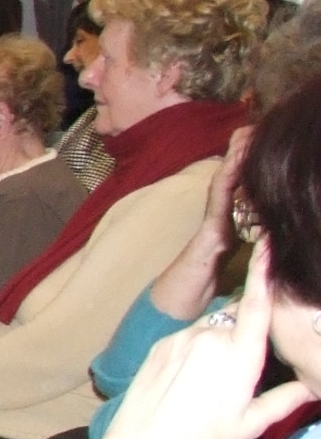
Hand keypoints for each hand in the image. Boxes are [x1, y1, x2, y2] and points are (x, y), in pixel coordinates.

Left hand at [86, 244, 311, 438]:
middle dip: (247, 327)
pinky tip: (190, 378)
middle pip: (238, 317)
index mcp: (240, 354)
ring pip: (212, 326)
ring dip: (221, 339)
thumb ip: (286, 400)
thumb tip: (311, 386)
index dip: (265, 272)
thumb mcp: (252, 422)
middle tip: (245, 360)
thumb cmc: (203, 437)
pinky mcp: (162, 344)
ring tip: (212, 378)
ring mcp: (183, 338)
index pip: (258, 304)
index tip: (269, 243)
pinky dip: (197, 346)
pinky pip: (188, 335)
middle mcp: (212, 337)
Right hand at [148, 127, 250, 323]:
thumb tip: (265, 248)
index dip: (249, 168)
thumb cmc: (196, 297)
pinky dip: (228, 180)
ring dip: (235, 158)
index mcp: (227, 231)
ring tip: (246, 132)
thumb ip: (244, 259)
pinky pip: (220, 203)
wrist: (172, 314)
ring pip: (226, 186)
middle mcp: (218, 224)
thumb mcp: (232, 275)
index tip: (261, 141)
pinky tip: (235, 162)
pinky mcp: (209, 235)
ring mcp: (211, 227)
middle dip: (243, 154)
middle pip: (233, 182)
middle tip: (254, 124)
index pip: (242, 194)